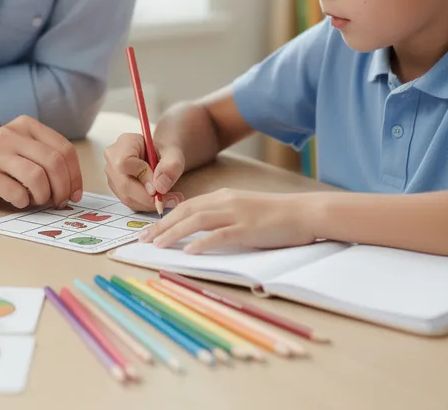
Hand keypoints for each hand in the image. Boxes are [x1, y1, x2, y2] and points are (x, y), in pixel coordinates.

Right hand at [0, 116, 82, 208]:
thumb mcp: (18, 144)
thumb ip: (43, 156)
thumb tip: (72, 186)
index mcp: (26, 125)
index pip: (64, 149)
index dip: (75, 175)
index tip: (75, 193)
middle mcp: (12, 135)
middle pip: (54, 162)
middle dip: (64, 188)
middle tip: (60, 202)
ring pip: (38, 177)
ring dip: (44, 196)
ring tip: (38, 201)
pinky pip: (16, 192)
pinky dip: (24, 202)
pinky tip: (19, 201)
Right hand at [103, 133, 185, 212]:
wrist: (161, 156)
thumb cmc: (165, 152)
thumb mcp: (174, 154)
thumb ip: (170, 166)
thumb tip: (160, 187)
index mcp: (124, 143)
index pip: (125, 163)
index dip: (142, 178)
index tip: (160, 187)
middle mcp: (112, 159)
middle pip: (124, 185)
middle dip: (149, 197)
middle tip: (172, 200)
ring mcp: (112, 175)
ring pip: (126, 197)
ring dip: (149, 203)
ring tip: (170, 200)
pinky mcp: (116, 189)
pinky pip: (129, 202)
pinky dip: (146, 205)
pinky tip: (160, 200)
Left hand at [137, 188, 321, 253]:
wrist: (304, 212)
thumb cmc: (275, 215)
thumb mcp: (243, 209)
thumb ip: (222, 215)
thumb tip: (200, 231)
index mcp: (222, 196)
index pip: (186, 206)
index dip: (165, 219)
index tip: (149, 232)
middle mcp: (225, 201)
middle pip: (185, 212)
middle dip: (161, 226)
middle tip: (143, 241)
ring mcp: (236, 214)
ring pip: (196, 222)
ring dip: (174, 233)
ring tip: (157, 246)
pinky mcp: (248, 229)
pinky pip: (220, 235)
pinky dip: (202, 242)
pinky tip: (188, 251)